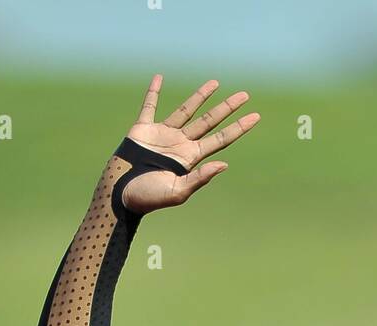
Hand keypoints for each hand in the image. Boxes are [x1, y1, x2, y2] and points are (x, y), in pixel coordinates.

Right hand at [121, 74, 259, 214]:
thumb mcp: (177, 191)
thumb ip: (200, 178)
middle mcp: (181, 144)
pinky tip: (159, 78)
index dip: (239, 128)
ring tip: (216, 83)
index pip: (221, 140)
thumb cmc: (148, 198)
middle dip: (227, 108)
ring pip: (187, 110)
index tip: (256, 116)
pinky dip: (152, 92)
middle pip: (210, 121)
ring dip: (200, 96)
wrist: (121, 194)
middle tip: (245, 95)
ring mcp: (164, 134)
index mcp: (191, 158)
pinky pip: (149, 106)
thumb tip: (224, 163)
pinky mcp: (143, 129)